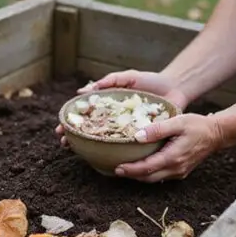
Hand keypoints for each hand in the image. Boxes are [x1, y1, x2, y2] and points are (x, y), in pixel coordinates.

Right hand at [55, 69, 187, 147]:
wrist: (175, 88)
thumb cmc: (150, 81)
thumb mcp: (128, 77)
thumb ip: (109, 81)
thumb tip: (82, 91)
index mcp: (110, 106)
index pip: (85, 115)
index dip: (71, 122)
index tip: (60, 128)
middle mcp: (116, 120)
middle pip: (91, 131)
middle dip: (75, 137)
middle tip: (65, 143)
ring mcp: (127, 131)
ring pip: (105, 142)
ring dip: (90, 148)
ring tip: (77, 152)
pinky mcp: (141, 138)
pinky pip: (126, 148)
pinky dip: (115, 154)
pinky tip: (104, 159)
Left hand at [113, 113, 225, 182]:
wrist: (217, 134)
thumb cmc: (197, 126)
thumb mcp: (178, 122)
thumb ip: (157, 129)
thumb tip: (137, 136)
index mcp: (173, 157)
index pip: (147, 168)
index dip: (130, 170)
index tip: (117, 168)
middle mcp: (175, 168)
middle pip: (148, 178)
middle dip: (131, 175)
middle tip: (116, 170)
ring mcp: (179, 172)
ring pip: (154, 179)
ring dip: (139, 176)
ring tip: (125, 169)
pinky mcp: (181, 171)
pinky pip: (161, 176)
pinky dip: (149, 174)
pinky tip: (142, 166)